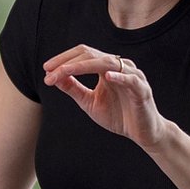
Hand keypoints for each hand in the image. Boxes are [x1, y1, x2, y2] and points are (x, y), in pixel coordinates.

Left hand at [41, 46, 170, 148]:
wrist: (143, 133)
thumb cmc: (119, 116)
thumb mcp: (90, 102)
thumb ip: (74, 89)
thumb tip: (54, 77)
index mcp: (107, 68)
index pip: (83, 55)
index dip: (64, 59)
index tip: (46, 69)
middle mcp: (119, 67)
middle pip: (91, 55)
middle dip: (68, 62)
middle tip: (50, 72)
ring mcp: (132, 76)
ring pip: (107, 63)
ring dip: (83, 67)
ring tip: (65, 71)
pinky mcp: (142, 90)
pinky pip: (130, 80)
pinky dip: (119, 77)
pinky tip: (107, 77)